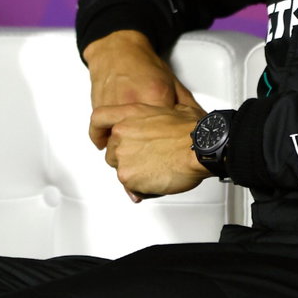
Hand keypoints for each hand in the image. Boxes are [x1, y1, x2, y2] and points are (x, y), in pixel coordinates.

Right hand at [83, 30, 199, 148]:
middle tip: (154, 155)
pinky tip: (111, 145)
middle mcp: (133, 103)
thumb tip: (203, 124)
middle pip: (141, 143)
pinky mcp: (98, 111)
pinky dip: (106, 143)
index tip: (173, 148)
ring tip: (133, 152)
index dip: (172, 145)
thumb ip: (187, 106)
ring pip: (119, 143)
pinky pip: (101, 137)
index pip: (167, 133)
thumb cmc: (144, 65)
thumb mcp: (172, 82)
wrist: (117, 50)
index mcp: (156, 96)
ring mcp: (113, 108)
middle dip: (148, 153)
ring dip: (126, 151)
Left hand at [94, 101, 209, 201]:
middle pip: (112, 151)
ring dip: (137, 174)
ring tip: (159, 170)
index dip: (97, 132)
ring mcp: (122, 155)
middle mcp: (121, 133)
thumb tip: (165, 120)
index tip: (99, 140)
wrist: (200, 148)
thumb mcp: (174, 109)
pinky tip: (160, 179)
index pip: (99, 118)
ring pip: (122, 170)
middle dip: (128, 159)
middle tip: (150, 160)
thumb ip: (158, 116)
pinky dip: (144, 188)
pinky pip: (131, 187)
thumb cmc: (192, 131)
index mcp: (130, 113)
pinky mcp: (127, 176)